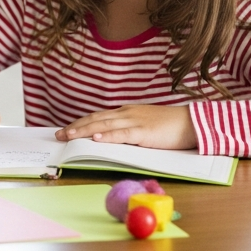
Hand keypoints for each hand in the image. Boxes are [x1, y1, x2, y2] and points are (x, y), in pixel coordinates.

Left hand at [56, 104, 197, 149]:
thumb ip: (128, 130)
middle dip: (75, 127)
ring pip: (103, 125)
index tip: (66, 129)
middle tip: (58, 134)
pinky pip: (122, 134)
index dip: (80, 123)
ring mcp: (135, 122)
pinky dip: (107, 136)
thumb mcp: (144, 125)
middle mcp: (127, 114)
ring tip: (68, 136)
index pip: (98, 116)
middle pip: (95, 119)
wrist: (192, 123)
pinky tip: (95, 138)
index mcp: (126, 112)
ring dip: (84, 131)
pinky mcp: (144, 132)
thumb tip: (111, 138)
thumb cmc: (170, 126)